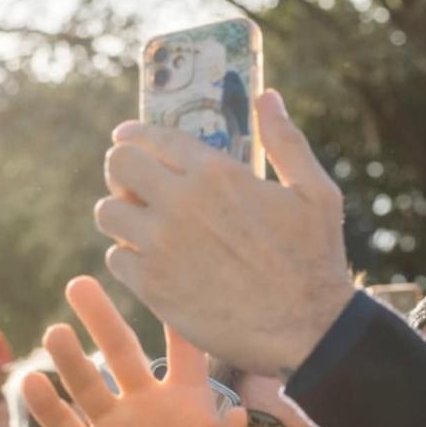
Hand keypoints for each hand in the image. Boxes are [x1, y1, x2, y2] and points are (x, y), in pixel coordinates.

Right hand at [23, 276, 261, 426]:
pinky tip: (33, 381)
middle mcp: (150, 409)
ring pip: (88, 384)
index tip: (170, 276)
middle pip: (123, 353)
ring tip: (57, 332)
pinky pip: (63, 426)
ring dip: (71, 359)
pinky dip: (47, 406)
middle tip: (81, 282)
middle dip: (103, 319)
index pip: (187, 353)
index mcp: (192, 407)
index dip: (179, 318)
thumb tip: (237, 416)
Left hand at [95, 90, 354, 375]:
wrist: (308, 330)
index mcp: (217, 174)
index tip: (129, 138)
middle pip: (118, 166)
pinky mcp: (154, 288)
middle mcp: (181, 205)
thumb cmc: (317, 261)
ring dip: (123, 215)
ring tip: (144, 224)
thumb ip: (286, 141)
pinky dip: (131, 258)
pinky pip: (117, 260)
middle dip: (125, 170)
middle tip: (138, 183)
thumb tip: (266, 96)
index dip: (135, 134)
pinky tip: (154, 262)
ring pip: (108, 213)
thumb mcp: (316, 193)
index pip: (151, 137)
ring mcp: (162, 247)